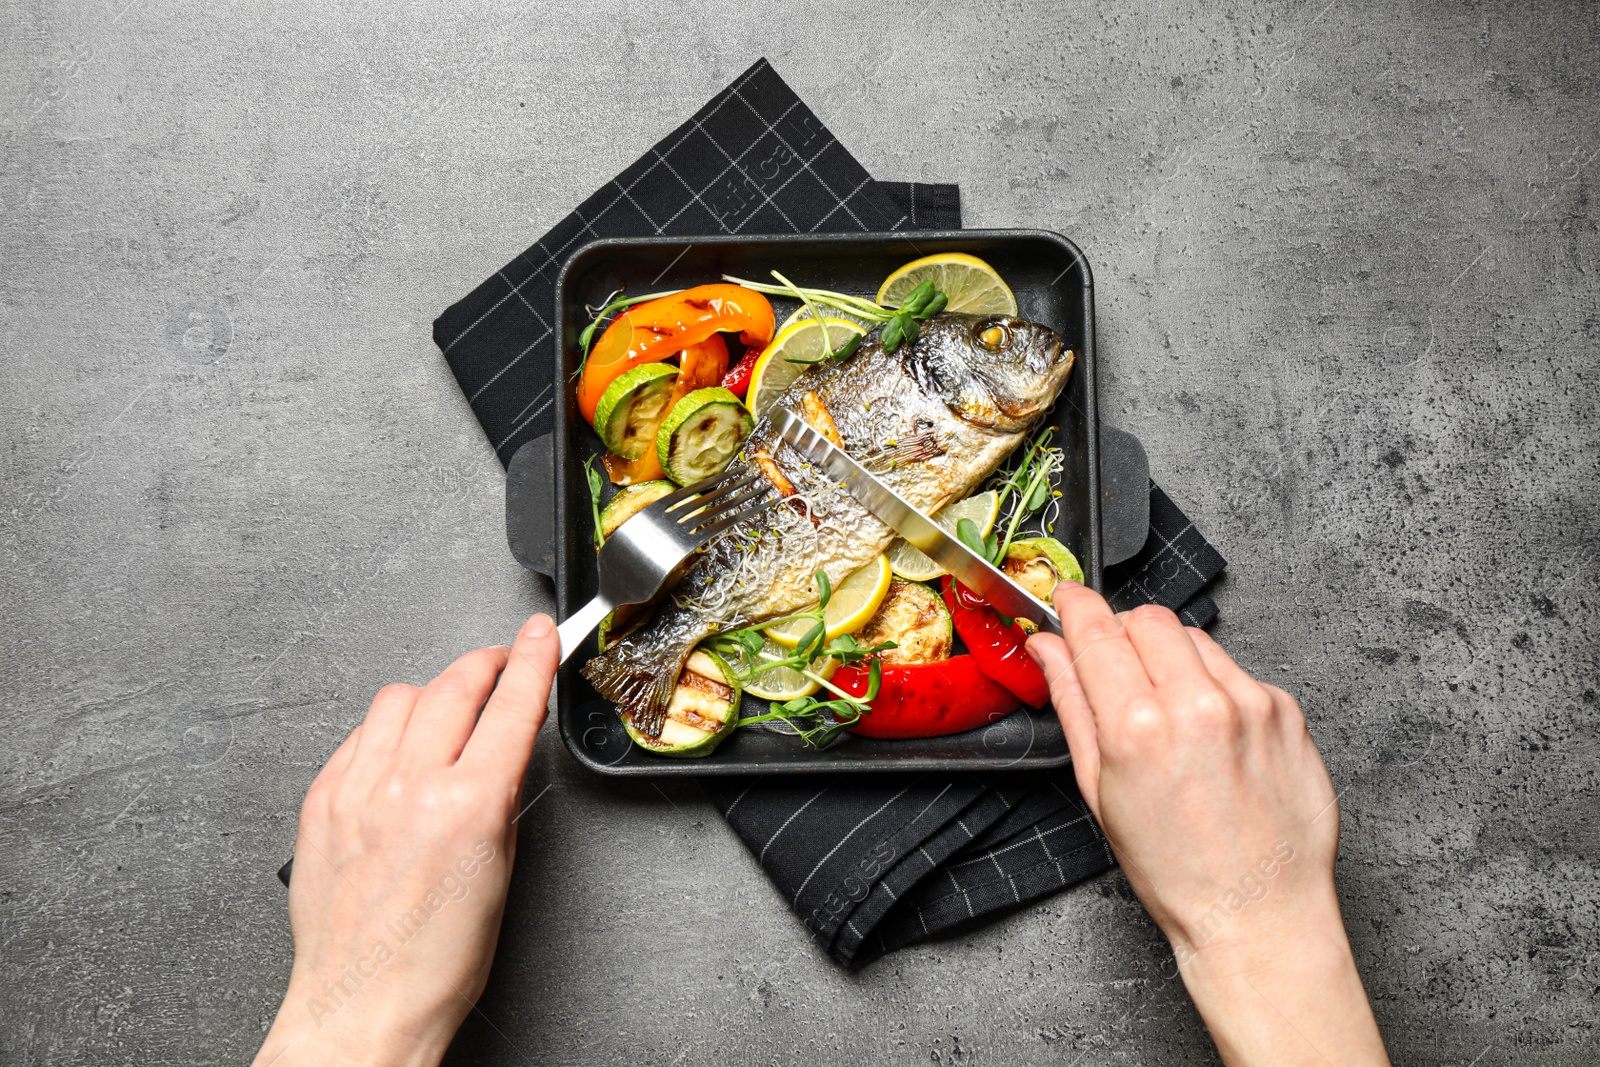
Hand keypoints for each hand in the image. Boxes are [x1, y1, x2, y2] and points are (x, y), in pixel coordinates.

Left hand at [253, 614, 558, 1066]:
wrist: (364, 1004)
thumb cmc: (437, 961)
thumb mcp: (500, 869)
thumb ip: (499, 795)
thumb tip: (501, 747)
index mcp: (466, 806)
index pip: (510, 705)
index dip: (531, 658)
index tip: (539, 635)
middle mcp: (408, 788)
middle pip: (453, 686)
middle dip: (485, 665)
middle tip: (500, 665)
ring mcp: (357, 791)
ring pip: (400, 699)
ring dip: (433, 695)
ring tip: (447, 713)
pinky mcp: (322, 802)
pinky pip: (359, 737)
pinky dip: (386, 732)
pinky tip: (399, 753)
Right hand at [1027, 584, 1387, 1065]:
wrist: (1258, 913)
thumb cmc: (1177, 871)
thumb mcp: (1100, 791)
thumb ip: (1073, 705)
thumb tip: (1050, 650)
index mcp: (1137, 728)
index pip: (1097, 629)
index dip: (1075, 606)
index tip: (1068, 600)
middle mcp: (1197, 705)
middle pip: (1147, 619)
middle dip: (1123, 632)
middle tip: (1116, 666)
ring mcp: (1249, 703)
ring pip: (1194, 638)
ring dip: (1171, 658)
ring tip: (1169, 713)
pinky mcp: (1285, 710)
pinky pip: (1236, 670)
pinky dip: (1215, 687)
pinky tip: (1212, 735)